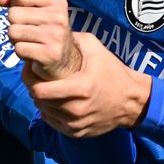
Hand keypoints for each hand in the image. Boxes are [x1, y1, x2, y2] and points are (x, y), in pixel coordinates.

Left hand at [1, 0, 80, 82]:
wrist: (64, 58)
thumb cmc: (43, 27)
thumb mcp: (34, 6)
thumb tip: (0, 0)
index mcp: (57, 0)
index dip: (16, 3)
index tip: (26, 12)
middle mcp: (59, 17)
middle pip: (13, 14)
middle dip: (14, 23)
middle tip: (28, 30)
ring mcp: (56, 36)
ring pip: (13, 32)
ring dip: (16, 39)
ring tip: (30, 41)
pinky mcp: (50, 55)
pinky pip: (18, 49)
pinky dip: (21, 52)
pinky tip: (33, 52)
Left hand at [29, 30, 152, 138]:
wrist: (133, 103)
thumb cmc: (114, 73)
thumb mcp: (97, 50)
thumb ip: (74, 39)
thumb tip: (51, 31)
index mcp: (80, 88)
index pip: (39, 90)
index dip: (30, 77)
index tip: (31, 67)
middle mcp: (76, 110)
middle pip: (38, 100)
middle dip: (33, 86)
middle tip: (36, 75)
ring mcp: (76, 124)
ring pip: (43, 110)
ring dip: (41, 98)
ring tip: (47, 85)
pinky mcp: (76, 133)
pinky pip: (52, 121)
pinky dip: (50, 110)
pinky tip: (55, 99)